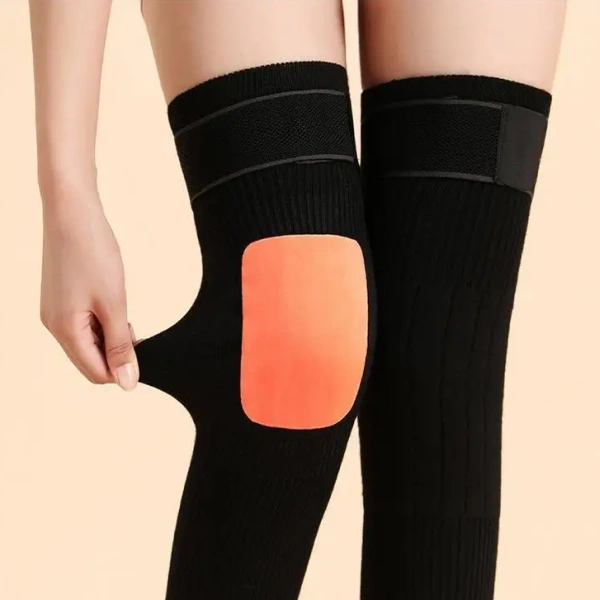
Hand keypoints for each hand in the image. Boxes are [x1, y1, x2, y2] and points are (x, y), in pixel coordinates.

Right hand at [40, 189, 138, 390]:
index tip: (145, 360)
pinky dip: (102, 322)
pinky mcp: (61, 297)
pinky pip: (83, 323)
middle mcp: (54, 324)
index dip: (121, 372)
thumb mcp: (114, 304)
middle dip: (116, 354)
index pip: (94, 372)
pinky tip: (117, 307)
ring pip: (88, 340)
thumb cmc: (93, 254)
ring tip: (127, 316)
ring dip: (111, 337)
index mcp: (64, 330)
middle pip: (89, 358)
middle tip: (139, 334)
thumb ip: (120, 345)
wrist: (73, 211)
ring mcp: (56, 310)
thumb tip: (125, 383)